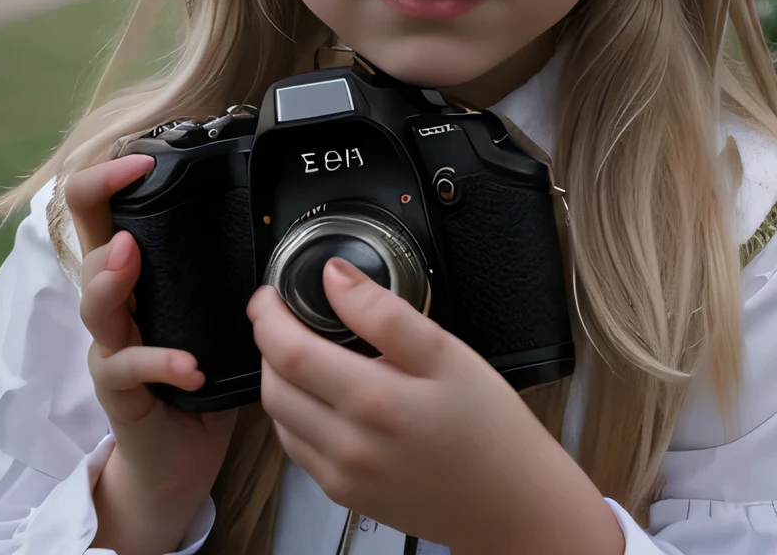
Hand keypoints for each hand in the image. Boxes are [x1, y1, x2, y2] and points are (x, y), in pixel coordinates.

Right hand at [65, 153, 238, 554]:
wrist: (178, 457)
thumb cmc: (199, 375)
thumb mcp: (216, 312)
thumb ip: (229, 271)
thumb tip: (279, 221)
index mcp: (138, 277)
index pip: (105, 215)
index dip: (107, 180)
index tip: (138, 158)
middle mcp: (116, 307)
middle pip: (88, 251)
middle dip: (101, 218)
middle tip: (127, 199)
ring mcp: (112, 348)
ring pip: (95, 306)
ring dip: (111, 281)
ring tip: (129, 263)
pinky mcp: (120, 393)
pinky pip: (127, 371)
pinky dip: (158, 362)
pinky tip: (186, 364)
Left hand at [248, 260, 621, 554]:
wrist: (508, 500)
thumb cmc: (489, 427)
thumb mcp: (448, 353)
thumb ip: (385, 312)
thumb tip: (337, 277)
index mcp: (375, 401)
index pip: (290, 352)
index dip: (268, 317)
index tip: (270, 296)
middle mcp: (348, 445)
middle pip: (274, 387)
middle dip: (268, 346)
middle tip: (285, 318)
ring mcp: (341, 476)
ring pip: (279, 420)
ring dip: (280, 381)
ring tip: (307, 354)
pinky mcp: (343, 495)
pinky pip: (297, 450)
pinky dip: (296, 416)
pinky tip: (326, 399)